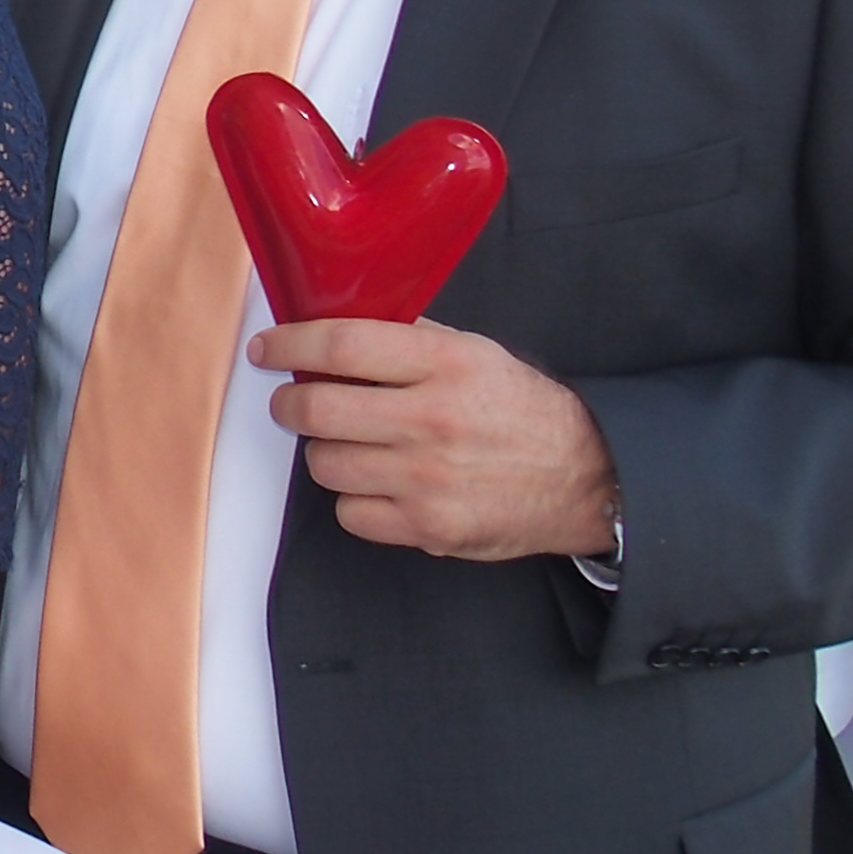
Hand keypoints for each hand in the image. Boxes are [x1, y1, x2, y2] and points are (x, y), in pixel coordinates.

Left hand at [256, 320, 617, 561]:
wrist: (586, 478)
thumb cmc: (520, 410)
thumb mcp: (474, 353)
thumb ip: (406, 340)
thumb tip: (331, 325)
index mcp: (446, 364)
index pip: (341, 344)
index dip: (290, 343)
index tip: (266, 348)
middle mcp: (432, 419)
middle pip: (318, 408)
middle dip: (289, 404)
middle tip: (292, 402)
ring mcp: (427, 479)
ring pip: (325, 463)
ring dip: (326, 451)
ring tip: (352, 444)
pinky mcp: (428, 527)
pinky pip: (349, 513)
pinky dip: (354, 499)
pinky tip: (379, 484)